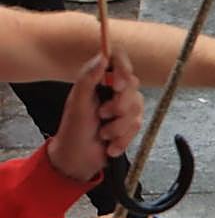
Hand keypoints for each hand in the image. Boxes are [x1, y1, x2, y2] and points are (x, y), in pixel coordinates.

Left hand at [47, 48, 143, 181]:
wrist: (78, 160)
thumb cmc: (73, 130)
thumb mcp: (78, 103)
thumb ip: (89, 78)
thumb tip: (103, 57)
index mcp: (98, 79)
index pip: (118, 58)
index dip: (123, 68)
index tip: (117, 86)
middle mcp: (113, 89)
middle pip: (133, 84)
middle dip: (119, 105)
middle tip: (102, 115)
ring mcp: (124, 105)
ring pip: (138, 107)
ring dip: (119, 126)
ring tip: (103, 134)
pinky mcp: (131, 122)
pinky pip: (139, 124)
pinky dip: (123, 138)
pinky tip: (110, 144)